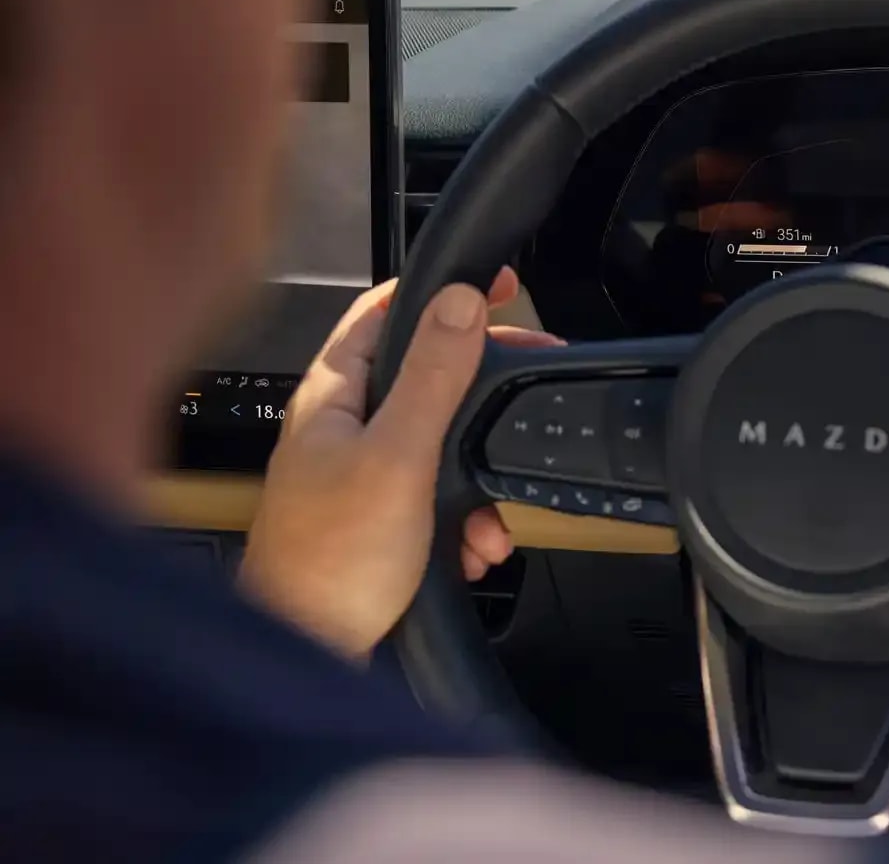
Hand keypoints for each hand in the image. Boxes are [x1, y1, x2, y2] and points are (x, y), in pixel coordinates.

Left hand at [239, 269, 560, 660]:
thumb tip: (459, 301)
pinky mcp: (382, 520)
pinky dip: (468, 521)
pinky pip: (441, 500)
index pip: (386, 311)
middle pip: (428, 379)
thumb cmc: (327, 562)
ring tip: (493, 514)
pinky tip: (475, 549)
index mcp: (334, 396)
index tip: (497, 286)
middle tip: (528, 387)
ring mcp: (362, 475)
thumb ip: (433, 377)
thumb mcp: (398, 457)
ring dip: (481, 478)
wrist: (306, 656)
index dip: (443, 292)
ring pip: (443, 446)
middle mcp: (344, 428)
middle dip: (483, 398)